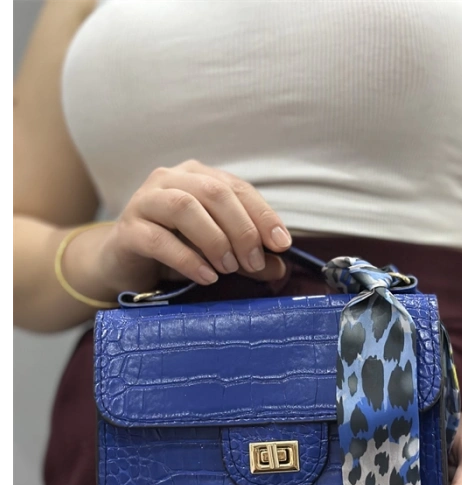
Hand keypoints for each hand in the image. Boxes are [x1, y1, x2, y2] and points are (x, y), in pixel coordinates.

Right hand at [97, 159, 292, 293]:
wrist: (124, 265)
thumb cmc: (174, 251)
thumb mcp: (218, 253)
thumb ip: (248, 256)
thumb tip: (280, 266)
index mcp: (197, 176)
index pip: (236, 188)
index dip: (262, 215)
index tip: (282, 244)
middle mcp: (170, 179)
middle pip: (213, 193)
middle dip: (241, 229)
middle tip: (254, 263)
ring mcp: (145, 201)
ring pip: (184, 208)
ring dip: (214, 240)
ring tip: (229, 269)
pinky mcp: (127, 230)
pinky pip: (158, 239)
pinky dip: (187, 259)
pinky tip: (205, 276)